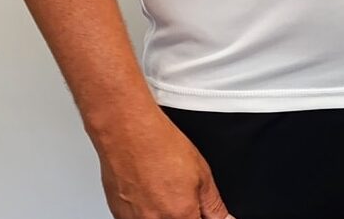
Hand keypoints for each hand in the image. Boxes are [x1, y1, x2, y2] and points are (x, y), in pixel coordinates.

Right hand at [92, 108, 231, 218]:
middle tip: (185, 198)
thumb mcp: (202, 174)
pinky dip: (148, 212)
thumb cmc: (162, 147)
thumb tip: (225, 218)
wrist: (129, 134)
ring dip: (166, 213)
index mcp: (179, 215)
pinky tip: (151, 193)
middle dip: (186, 214)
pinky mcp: (119, 215)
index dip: (202, 217)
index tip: (203, 211)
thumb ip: (213, 204)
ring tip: (166, 191)